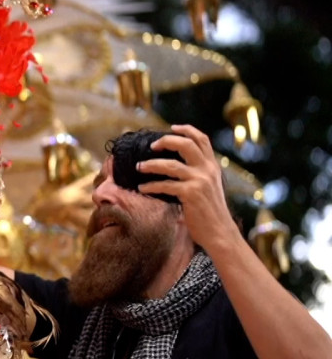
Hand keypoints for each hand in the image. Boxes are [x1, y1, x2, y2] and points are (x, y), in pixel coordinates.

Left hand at [136, 124, 240, 250]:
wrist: (220, 232)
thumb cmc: (209, 211)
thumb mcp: (208, 187)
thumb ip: (197, 173)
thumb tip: (173, 164)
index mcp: (212, 166)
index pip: (202, 140)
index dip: (187, 130)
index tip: (172, 127)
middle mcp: (207, 170)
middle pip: (186, 144)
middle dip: (166, 141)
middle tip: (152, 146)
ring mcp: (200, 181)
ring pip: (170, 165)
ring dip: (150, 165)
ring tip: (139, 167)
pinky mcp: (191, 193)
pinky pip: (165, 185)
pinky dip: (151, 186)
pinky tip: (142, 188)